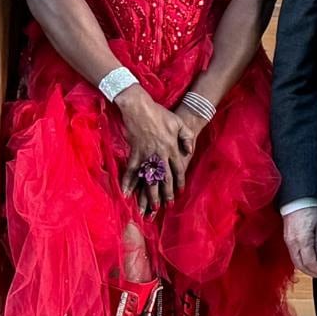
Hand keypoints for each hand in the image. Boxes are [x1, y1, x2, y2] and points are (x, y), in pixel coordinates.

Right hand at [116, 86, 194, 214]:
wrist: (139, 108)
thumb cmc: (160, 114)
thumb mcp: (179, 123)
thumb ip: (187, 137)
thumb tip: (190, 151)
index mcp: (172, 148)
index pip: (178, 170)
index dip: (179, 182)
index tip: (180, 192)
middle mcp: (160, 155)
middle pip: (164, 179)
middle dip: (166, 194)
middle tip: (167, 206)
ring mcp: (146, 155)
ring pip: (149, 179)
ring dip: (149, 194)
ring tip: (150, 207)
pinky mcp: (134, 153)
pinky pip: (131, 171)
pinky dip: (128, 182)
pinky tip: (126, 193)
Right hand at [283, 205, 316, 279]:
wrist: (297, 199)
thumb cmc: (310, 209)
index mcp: (302, 240)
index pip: (309, 261)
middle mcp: (293, 243)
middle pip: (300, 265)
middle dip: (311, 273)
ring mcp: (288, 241)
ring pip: (295, 262)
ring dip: (305, 269)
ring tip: (316, 272)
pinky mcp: (287, 239)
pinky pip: (292, 255)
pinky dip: (300, 262)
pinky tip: (307, 263)